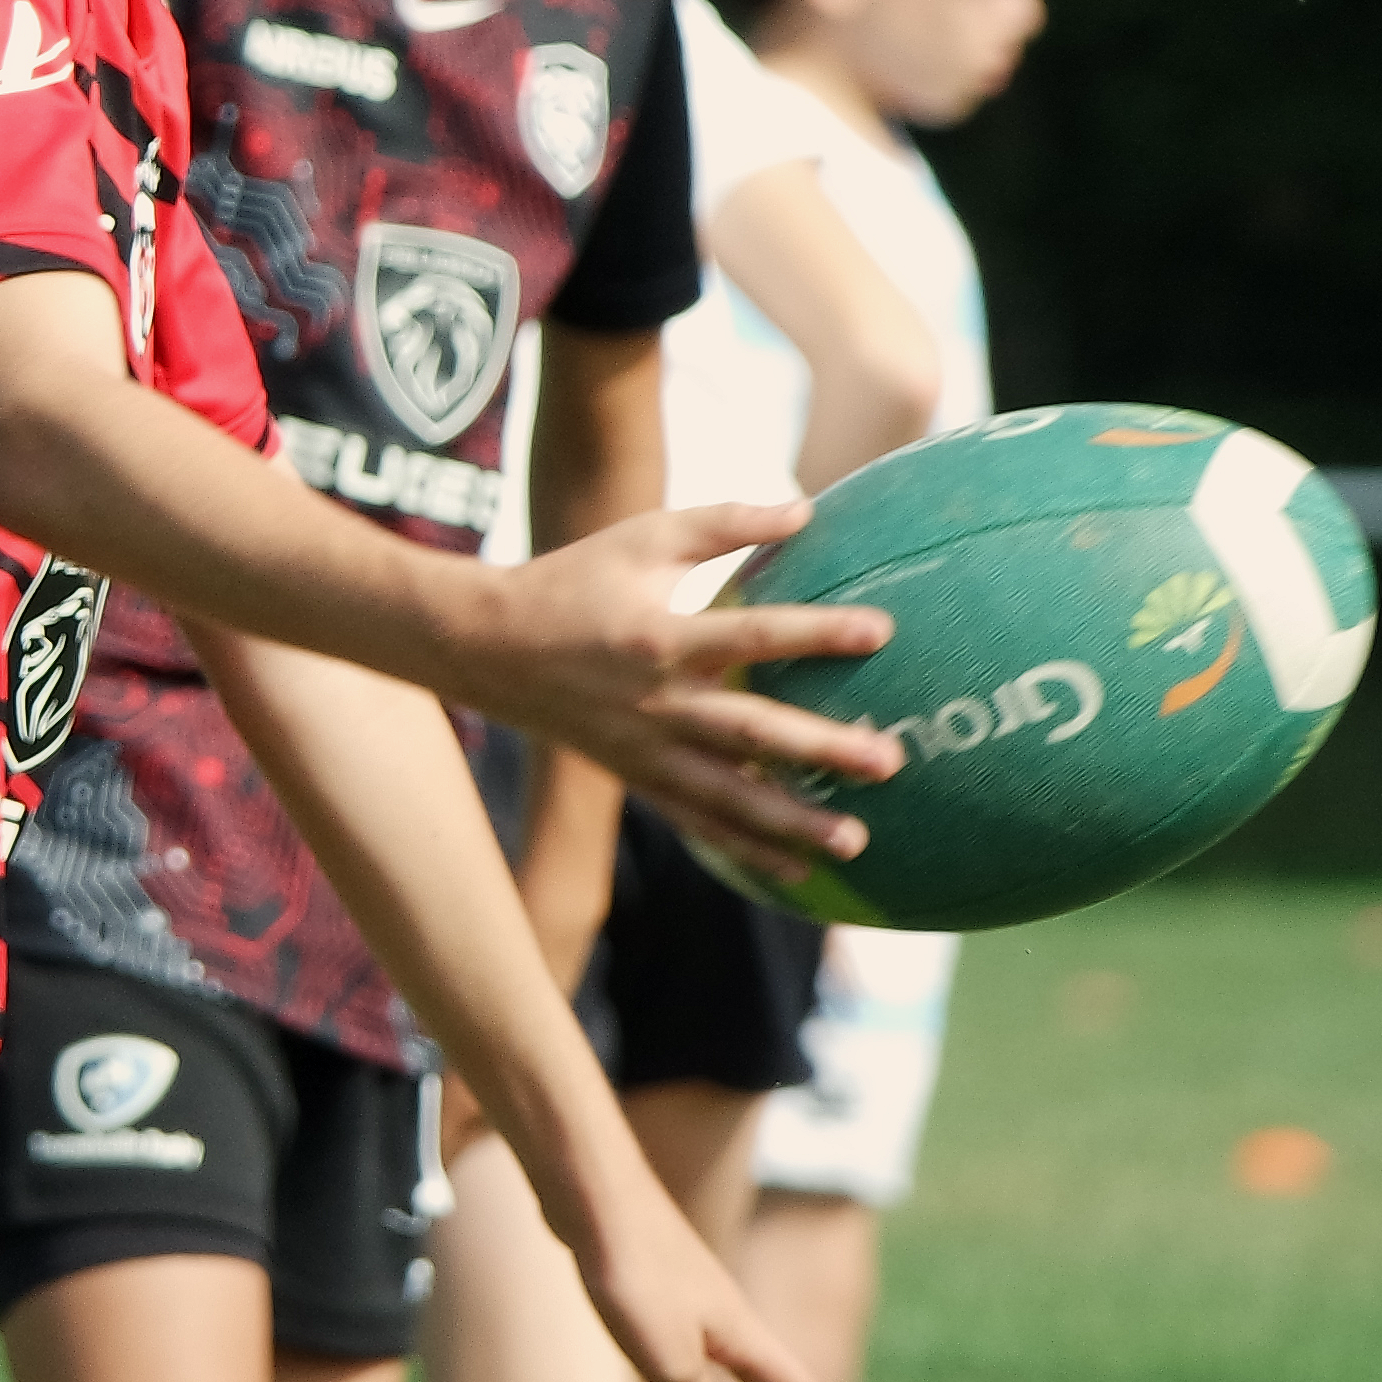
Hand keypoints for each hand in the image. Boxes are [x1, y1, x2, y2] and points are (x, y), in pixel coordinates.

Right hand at [455, 505, 899, 882]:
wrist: (490, 645)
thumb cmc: (574, 579)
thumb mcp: (641, 538)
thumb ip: (722, 524)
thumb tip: (806, 509)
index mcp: (659, 635)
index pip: (751, 633)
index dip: (816, 631)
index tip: (881, 631)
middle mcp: (656, 700)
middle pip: (750, 730)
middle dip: (821, 748)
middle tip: (890, 761)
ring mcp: (646, 749)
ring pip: (729, 795)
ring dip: (792, 821)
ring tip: (857, 840)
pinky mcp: (637, 778)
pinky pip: (699, 821)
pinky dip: (747, 849)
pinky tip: (798, 872)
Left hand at [556, 1130, 856, 1381]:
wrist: (591, 1189)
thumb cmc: (634, 1271)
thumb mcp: (667, 1358)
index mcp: (737, 1330)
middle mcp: (719, 1307)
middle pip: (765, 1370)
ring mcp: (684, 1287)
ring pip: (723, 1351)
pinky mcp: (647, 1274)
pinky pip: (681, 1332)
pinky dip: (695, 1362)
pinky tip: (671, 1362)